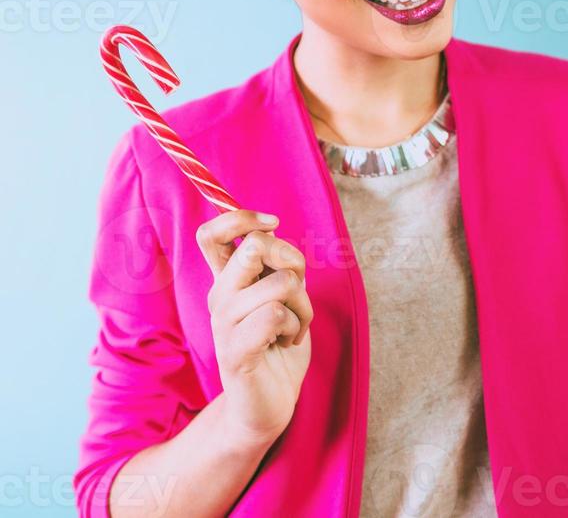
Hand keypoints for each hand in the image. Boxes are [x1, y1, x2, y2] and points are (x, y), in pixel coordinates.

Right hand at [195, 209, 313, 447]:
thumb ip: (273, 263)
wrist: (272, 403)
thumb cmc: (278, 342)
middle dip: (292, 260)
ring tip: (292, 326)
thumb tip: (269, 229)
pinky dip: (295, 326)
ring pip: (280, 282)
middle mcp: (220, 297)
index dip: (242, 217)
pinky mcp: (234, 352)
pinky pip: (275, 315)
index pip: (211, 233)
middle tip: (295, 288)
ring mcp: (224, 324)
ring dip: (303, 304)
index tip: (272, 223)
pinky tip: (285, 342)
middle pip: (255, 246)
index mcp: (227, 280)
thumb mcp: (281, 293)